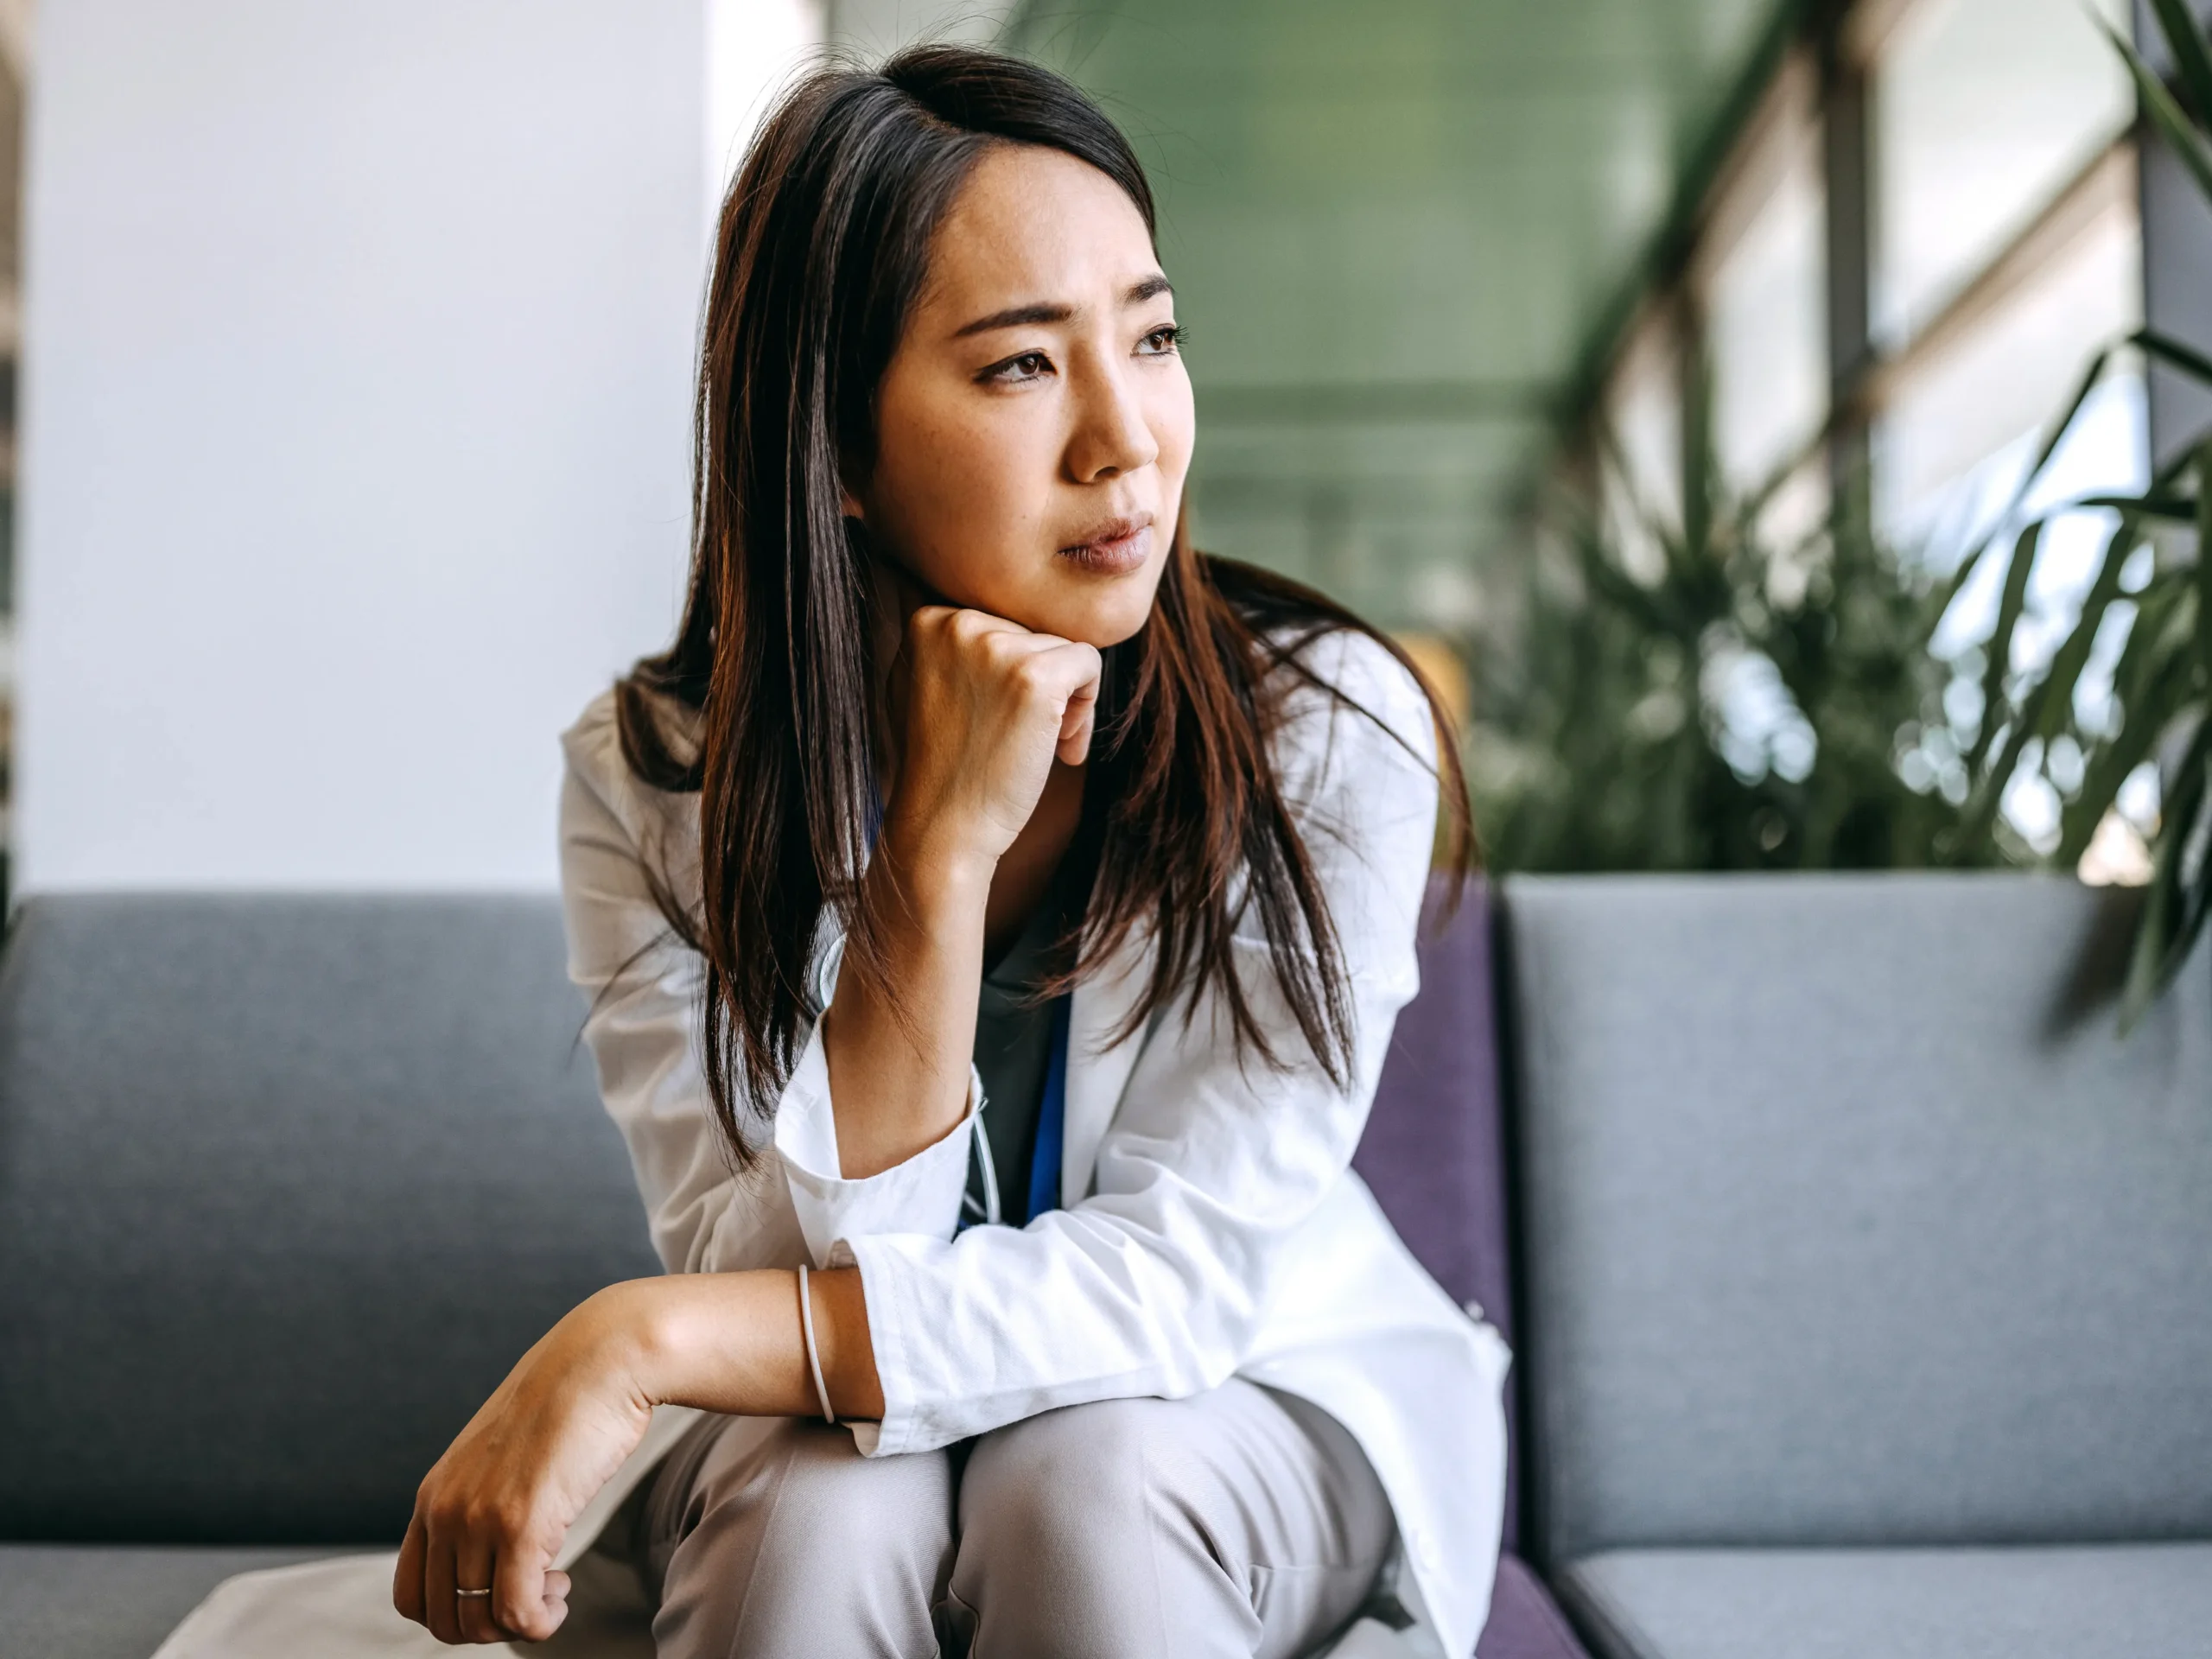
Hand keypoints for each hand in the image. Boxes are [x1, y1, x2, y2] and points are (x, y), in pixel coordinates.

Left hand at [392, 1289, 655, 1644]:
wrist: (603, 1358)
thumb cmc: (567, 1401)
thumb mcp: (503, 1453)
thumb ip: (484, 1494)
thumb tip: (501, 1541)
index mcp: (434, 1495)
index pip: (411, 1596)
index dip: (456, 1613)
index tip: (500, 1590)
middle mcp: (446, 1510)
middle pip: (443, 1619)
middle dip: (489, 1626)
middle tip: (534, 1592)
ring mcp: (480, 1519)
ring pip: (479, 1623)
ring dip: (521, 1622)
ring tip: (554, 1585)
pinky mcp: (522, 1524)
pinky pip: (518, 1614)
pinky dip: (542, 1623)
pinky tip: (563, 1592)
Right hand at [887, 605, 1099, 870]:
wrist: (943, 826)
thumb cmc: (942, 767)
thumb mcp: (926, 688)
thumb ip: (955, 649)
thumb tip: (997, 627)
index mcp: (929, 621)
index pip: (1002, 625)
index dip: (1010, 675)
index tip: (1001, 717)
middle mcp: (958, 624)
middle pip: (1033, 634)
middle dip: (1040, 685)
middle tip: (1020, 739)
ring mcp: (996, 648)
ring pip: (1062, 650)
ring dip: (1064, 701)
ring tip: (1037, 748)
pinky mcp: (1035, 676)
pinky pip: (1089, 663)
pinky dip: (1087, 703)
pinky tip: (1062, 746)